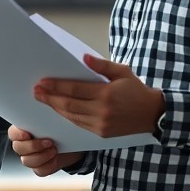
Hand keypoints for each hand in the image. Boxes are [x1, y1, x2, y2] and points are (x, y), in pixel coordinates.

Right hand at [8, 125, 82, 176]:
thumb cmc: (59, 129)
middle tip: (49, 141)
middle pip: (18, 148)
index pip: (12, 133)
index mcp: (22, 131)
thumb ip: (43, 118)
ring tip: (54, 150)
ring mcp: (30, 158)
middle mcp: (23, 145)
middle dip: (34, 146)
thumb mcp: (52, 121)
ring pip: (27, 161)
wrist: (72, 145)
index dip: (18, 135)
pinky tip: (55, 158)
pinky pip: (39, 170)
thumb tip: (43, 107)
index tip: (27, 134)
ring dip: (42, 156)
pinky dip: (49, 165)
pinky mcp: (39, 168)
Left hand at [34, 54, 163, 137]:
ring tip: (43, 100)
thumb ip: (102, 65)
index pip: (74, 89)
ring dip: (55, 108)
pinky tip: (59, 110)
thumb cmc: (137, 91)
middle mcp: (102, 111)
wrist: (153, 115)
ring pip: (71, 116)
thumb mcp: (122, 72)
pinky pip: (79, 124)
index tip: (42, 82)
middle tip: (36, 92)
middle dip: (50, 98)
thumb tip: (83, 57)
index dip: (56, 86)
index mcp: (106, 94)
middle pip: (68, 104)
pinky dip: (67, 116)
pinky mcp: (101, 133)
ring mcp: (101, 124)